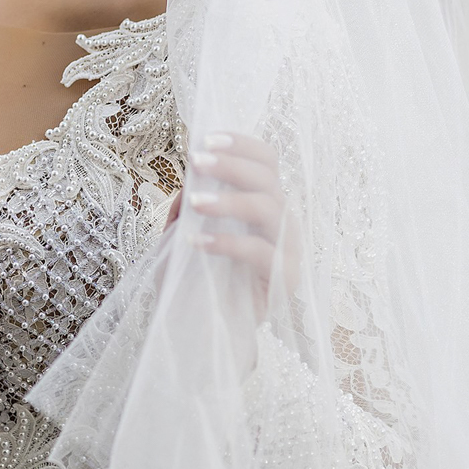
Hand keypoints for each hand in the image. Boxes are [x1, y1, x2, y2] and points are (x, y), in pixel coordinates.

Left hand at [165, 132, 300, 301]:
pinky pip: (260, 251)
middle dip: (231, 164)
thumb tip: (189, 176)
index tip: (206, 138)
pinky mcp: (285, 278)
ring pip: (268, 208)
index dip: (241, 144)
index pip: (266, 161)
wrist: (199, 329)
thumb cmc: (194, 279)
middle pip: (268, 178)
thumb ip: (187, 206)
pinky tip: (198, 243)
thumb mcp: (181, 235)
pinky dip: (228, 242)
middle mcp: (281, 220)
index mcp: (262, 203)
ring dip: (229, 200)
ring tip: (195, 203)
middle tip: (197, 160)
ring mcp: (287, 248)